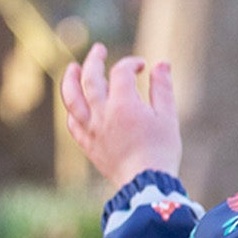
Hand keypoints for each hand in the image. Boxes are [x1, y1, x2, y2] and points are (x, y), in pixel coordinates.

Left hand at [60, 43, 182, 190]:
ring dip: (70, 80)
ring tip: (72, 68)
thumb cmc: (161, 152)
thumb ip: (163, 88)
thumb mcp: (168, 118)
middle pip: (90, 78)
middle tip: (99, 50)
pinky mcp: (88, 146)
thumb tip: (162, 64)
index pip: (121, 72)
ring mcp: (92, 130)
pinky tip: (75, 104)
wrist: (147, 186)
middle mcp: (102, 114)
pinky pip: (73, 124)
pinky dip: (72, 111)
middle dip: (94, 60)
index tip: (142, 67)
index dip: (131, 64)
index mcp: (123, 104)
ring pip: (72, 99)